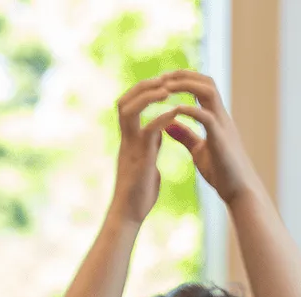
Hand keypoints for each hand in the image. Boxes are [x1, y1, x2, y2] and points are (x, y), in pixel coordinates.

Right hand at [109, 76, 183, 224]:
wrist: (130, 215)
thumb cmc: (139, 194)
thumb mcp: (147, 162)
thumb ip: (151, 146)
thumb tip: (158, 135)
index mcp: (130, 140)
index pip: (129, 106)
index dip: (142, 91)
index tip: (161, 83)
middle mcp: (127, 140)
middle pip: (124, 102)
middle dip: (143, 87)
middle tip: (162, 78)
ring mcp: (131, 148)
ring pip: (130, 111)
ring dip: (148, 96)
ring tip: (166, 88)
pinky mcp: (140, 158)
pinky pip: (149, 131)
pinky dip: (162, 118)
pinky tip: (176, 110)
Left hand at [158, 71, 258, 204]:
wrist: (239, 190)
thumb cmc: (221, 172)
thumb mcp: (198, 150)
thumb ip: (185, 135)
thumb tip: (168, 123)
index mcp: (215, 118)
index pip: (202, 87)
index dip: (184, 79)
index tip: (162, 80)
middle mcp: (221, 117)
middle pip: (206, 82)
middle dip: (184, 76)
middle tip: (161, 77)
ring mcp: (223, 126)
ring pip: (208, 92)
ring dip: (186, 86)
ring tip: (165, 87)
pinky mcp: (221, 139)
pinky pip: (206, 117)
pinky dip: (191, 111)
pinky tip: (175, 110)